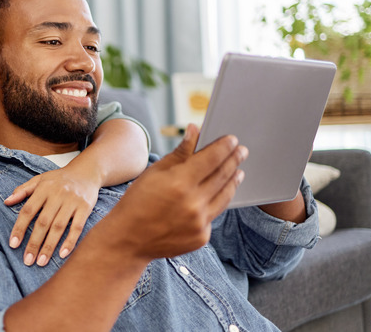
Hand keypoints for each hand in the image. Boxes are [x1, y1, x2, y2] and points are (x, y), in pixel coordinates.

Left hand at [4, 168, 98, 266]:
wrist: (87, 171)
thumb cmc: (60, 179)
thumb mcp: (40, 179)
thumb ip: (23, 190)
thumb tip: (6, 201)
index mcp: (43, 188)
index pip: (28, 210)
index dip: (20, 228)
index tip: (13, 244)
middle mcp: (57, 194)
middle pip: (43, 222)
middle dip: (34, 242)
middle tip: (27, 260)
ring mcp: (72, 201)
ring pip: (58, 227)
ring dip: (49, 246)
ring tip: (41, 262)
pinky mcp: (85, 207)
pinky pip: (77, 227)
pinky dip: (70, 241)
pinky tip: (62, 254)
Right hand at [106, 132, 246, 261]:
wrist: (128, 239)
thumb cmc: (138, 201)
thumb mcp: (155, 172)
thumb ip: (180, 152)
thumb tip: (195, 130)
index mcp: (180, 182)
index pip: (211, 158)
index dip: (224, 147)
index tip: (232, 140)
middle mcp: (193, 203)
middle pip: (223, 175)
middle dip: (234, 160)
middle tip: (241, 151)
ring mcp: (199, 222)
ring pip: (225, 196)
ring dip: (233, 181)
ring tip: (238, 171)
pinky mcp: (201, 237)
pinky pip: (214, 215)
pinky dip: (216, 203)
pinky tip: (217, 194)